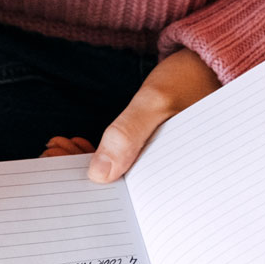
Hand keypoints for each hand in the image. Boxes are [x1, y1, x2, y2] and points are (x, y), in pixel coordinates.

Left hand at [41, 48, 221, 183]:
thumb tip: (99, 175)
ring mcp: (165, 166)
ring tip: (60, 149)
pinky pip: (128, 163)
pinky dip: (104, 156)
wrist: (211, 61)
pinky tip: (80, 146)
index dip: (97, 194)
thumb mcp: (156, 101)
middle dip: (89, 180)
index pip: (134, 202)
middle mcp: (175, 179)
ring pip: (125, 179)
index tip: (63, 176)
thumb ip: (128, 135)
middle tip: (53, 157)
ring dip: (93, 166)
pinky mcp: (158, 153)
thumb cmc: (191, 78)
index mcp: (182, 177)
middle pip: (126, 194)